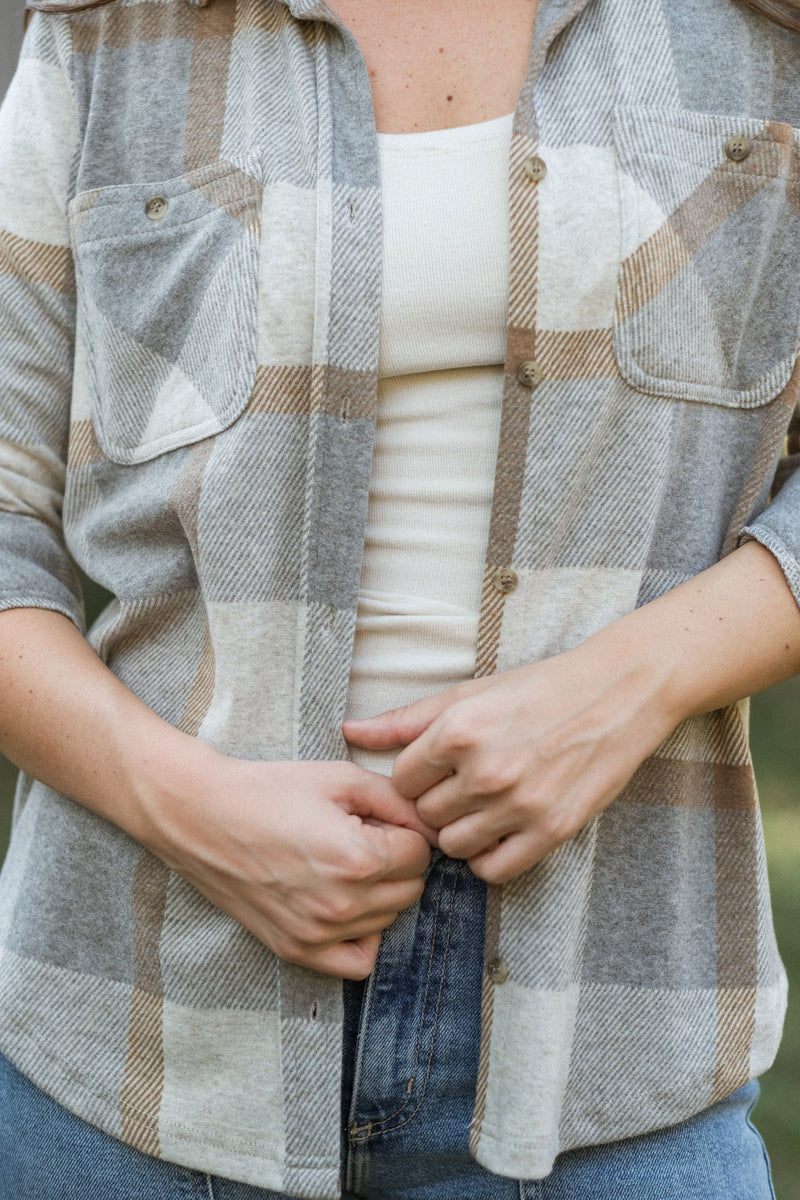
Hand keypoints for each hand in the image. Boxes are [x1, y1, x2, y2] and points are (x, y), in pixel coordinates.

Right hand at [140, 753, 434, 978]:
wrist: (202, 816)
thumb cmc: (267, 791)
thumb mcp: (340, 779)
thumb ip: (398, 801)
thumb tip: (432, 826)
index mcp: (358, 858)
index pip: (420, 853)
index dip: (405, 829)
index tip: (379, 818)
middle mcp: (342, 904)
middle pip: (411, 889)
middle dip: (399, 860)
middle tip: (367, 836)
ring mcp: (318, 933)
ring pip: (389, 920)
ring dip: (382, 892)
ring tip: (348, 863)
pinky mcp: (296, 949)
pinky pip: (357, 962)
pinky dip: (363, 936)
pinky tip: (348, 905)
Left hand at [343, 648, 673, 884]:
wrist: (615, 695)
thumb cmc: (539, 689)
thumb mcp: (469, 694)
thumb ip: (406, 719)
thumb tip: (351, 730)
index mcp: (459, 731)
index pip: (401, 781)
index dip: (415, 777)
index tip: (437, 769)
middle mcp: (486, 771)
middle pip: (425, 815)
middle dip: (437, 803)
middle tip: (463, 786)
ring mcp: (520, 804)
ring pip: (453, 846)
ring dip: (460, 831)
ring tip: (482, 807)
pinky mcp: (552, 831)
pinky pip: (494, 870)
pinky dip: (489, 857)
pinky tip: (500, 831)